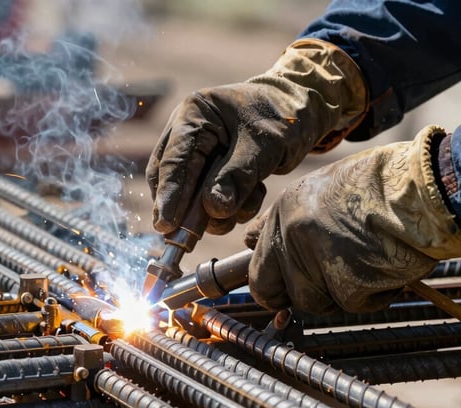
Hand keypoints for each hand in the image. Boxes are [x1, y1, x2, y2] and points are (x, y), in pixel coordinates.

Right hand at [147, 39, 366, 235]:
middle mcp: (187, 131)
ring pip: (188, 192)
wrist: (303, 108)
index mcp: (195, 114)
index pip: (173, 160)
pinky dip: (226, 207)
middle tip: (183, 237)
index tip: (166, 225)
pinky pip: (206, 197)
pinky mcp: (208, 168)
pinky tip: (250, 197)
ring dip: (212, 212)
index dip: (169, 195)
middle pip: (170, 178)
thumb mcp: (265, 146)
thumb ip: (237, 177)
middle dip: (183, 209)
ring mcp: (196, 150)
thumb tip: (213, 210)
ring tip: (241, 208)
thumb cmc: (285, 116)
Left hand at [245, 125, 460, 314]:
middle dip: (288, 296)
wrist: (424, 188)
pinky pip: (349, 304)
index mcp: (284, 211)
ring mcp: (315, 261)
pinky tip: (384, 267)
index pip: (254, 258)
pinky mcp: (345, 282)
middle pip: (268, 289)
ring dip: (336, 293)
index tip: (279, 287)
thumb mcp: (322, 188)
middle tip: (318, 289)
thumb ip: (289, 219)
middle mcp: (291, 236)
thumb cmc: (383, 184)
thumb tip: (253, 238)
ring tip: (364, 264)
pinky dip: (370, 295)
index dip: (269, 278)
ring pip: (311, 301)